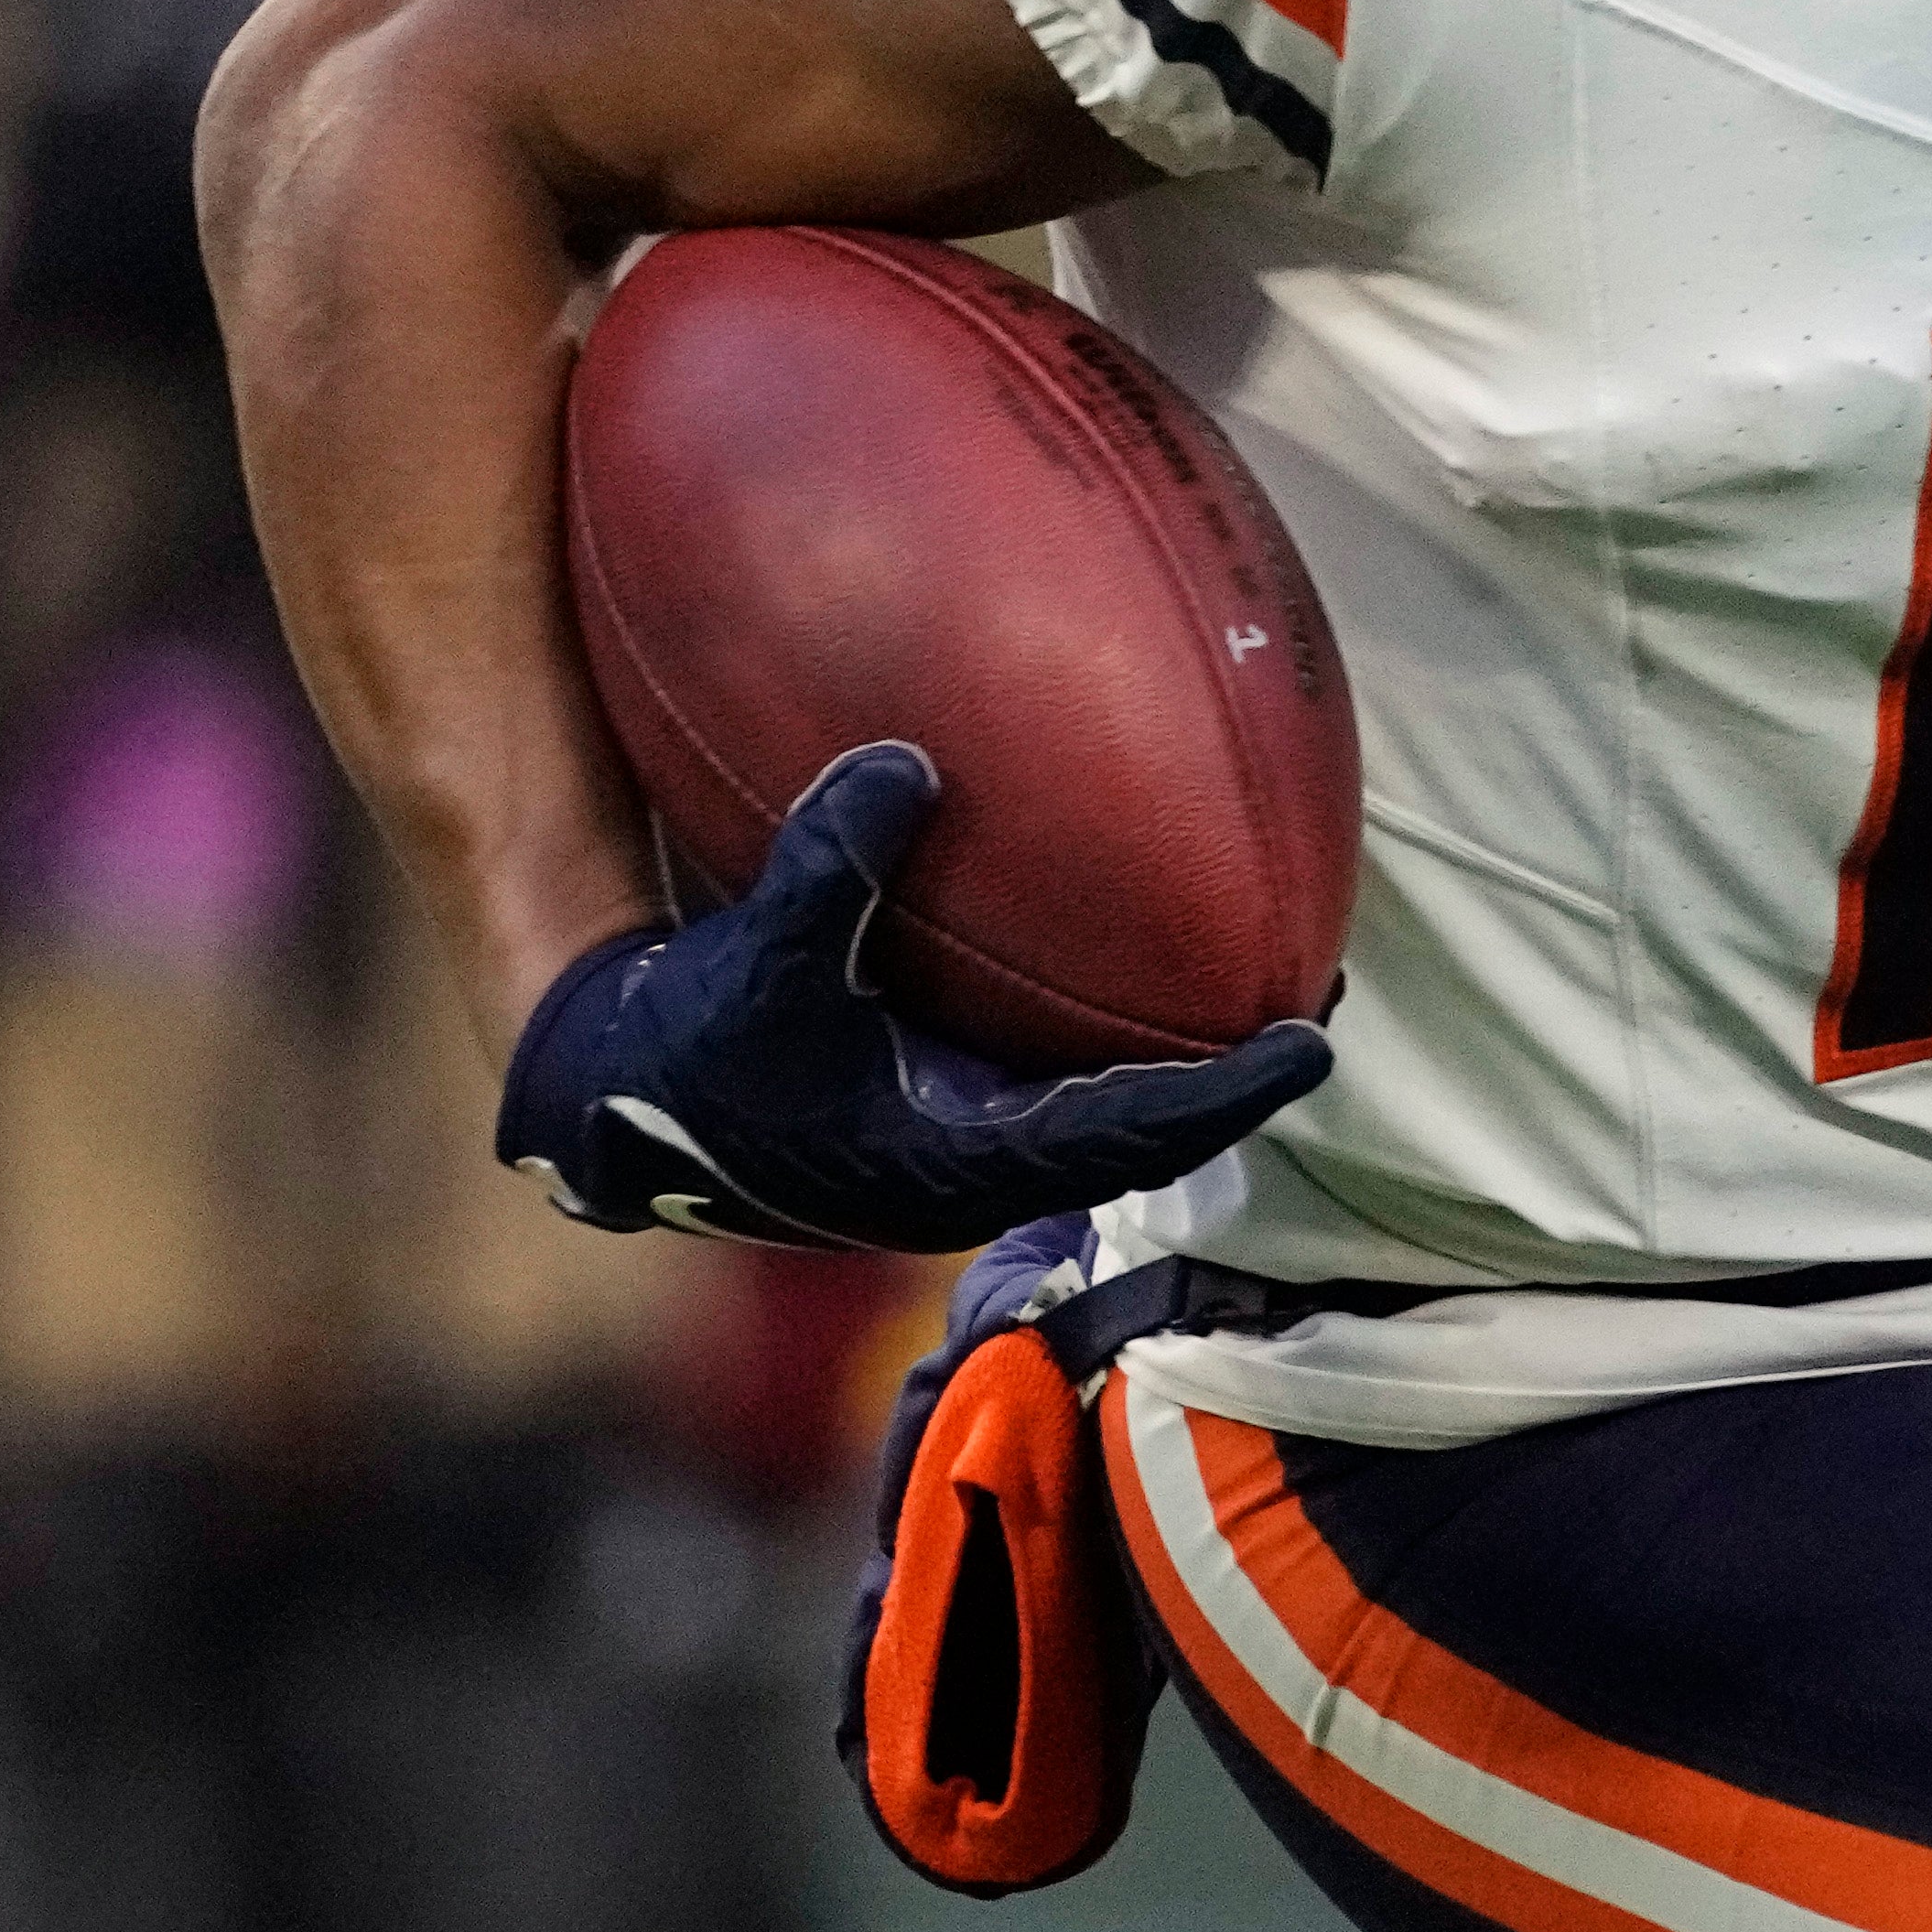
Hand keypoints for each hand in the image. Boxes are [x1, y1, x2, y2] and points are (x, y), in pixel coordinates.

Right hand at [495, 743, 1328, 1251]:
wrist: (611, 1101)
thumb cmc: (684, 1054)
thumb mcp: (754, 962)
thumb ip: (828, 868)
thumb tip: (903, 766)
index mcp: (957, 1165)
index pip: (1133, 1136)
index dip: (1229, 1095)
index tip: (1314, 1046)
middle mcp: (977, 1166)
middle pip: (1142, 1129)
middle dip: (1229, 1075)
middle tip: (1320, 1002)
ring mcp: (957, 1138)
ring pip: (1097, 1099)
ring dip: (1175, 1048)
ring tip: (1257, 969)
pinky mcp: (930, 1102)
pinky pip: (1044, 1061)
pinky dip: (1099, 1014)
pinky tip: (1127, 935)